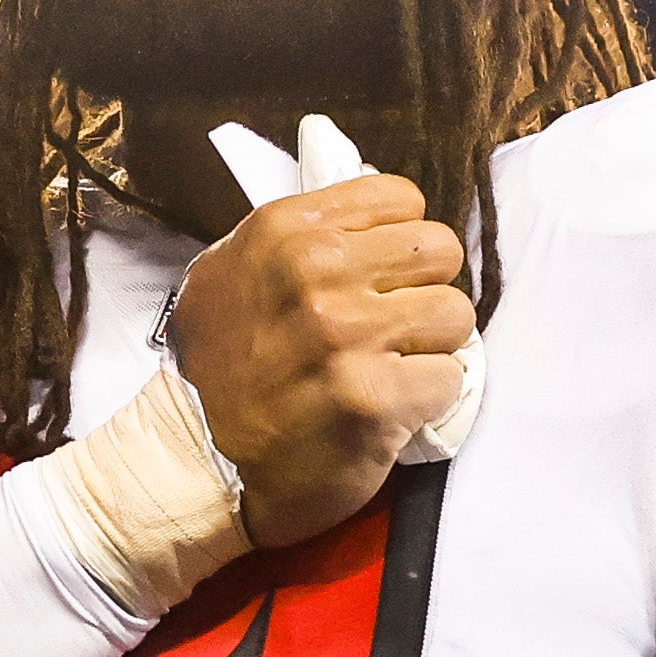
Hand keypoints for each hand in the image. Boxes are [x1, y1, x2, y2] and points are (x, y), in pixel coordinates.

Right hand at [166, 172, 470, 548]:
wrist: (200, 456)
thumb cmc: (224, 363)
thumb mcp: (233, 269)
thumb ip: (301, 234)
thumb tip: (374, 219)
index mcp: (286, 231)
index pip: (403, 200)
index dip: (400, 241)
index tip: (381, 275)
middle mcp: (315, 274)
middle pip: (441, 250)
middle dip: (423, 288)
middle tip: (393, 324)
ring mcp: (346, 336)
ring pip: (454, 313)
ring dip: (431, 345)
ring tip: (391, 366)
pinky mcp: (374, 398)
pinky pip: (450, 376)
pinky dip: (428, 396)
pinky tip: (389, 405)